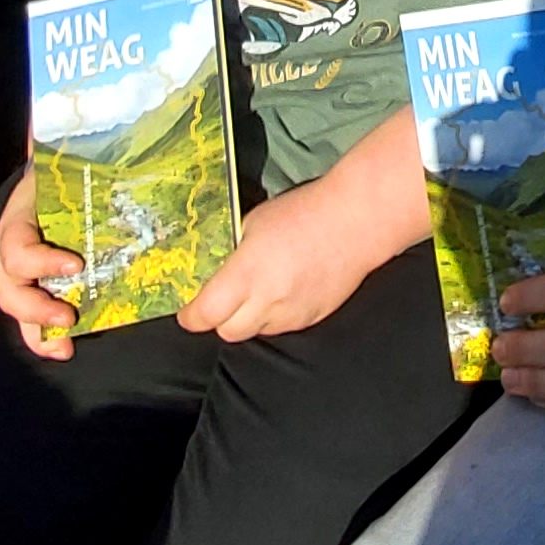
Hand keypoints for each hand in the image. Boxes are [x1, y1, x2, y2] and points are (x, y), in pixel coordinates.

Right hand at [0, 170, 83, 360]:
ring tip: (64, 344)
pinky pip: (32, 317)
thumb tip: (59, 148)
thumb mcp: (62, 167)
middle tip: (67, 317)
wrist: (68, 164)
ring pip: (15, 305)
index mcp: (20, 217)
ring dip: (36, 331)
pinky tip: (63, 348)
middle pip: (9, 286)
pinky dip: (43, 338)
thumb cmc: (68, 166)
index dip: (40, 261)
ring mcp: (23, 269)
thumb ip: (63, 163)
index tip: (75, 265)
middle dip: (34, 308)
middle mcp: (14, 246)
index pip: (17, 246)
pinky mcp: (39, 283)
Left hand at [179, 178, 371, 342]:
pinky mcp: (312, 318)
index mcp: (246, 273)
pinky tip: (284, 291)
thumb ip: (233, 252)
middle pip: (227, 331)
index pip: (205, 314)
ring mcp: (292, 314)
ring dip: (249, 318)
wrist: (356, 221)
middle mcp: (267, 300)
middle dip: (219, 319)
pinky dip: (275, 316)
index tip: (188, 311)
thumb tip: (217, 269)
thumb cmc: (304, 212)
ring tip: (258, 291)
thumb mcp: (253, 222)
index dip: (191, 316)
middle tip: (221, 300)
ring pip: (256, 332)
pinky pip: (282, 328)